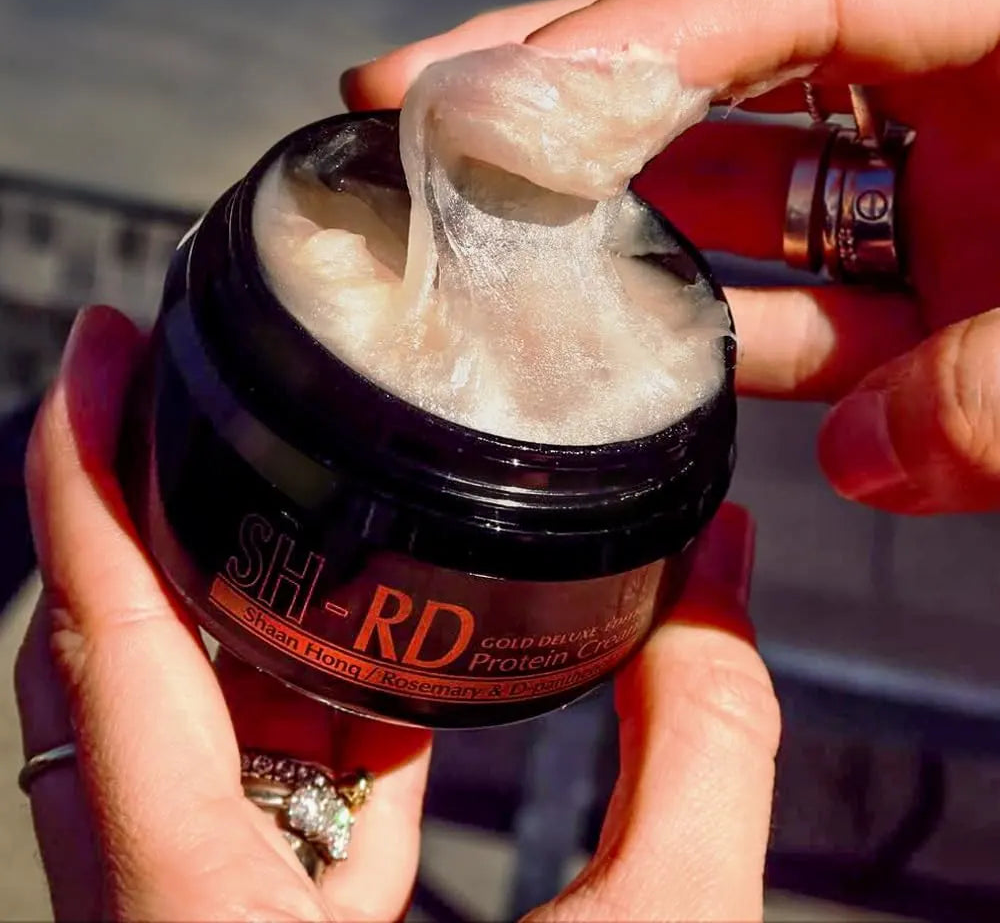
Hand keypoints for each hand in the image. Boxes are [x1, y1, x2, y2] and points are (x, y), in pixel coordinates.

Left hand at [16, 306, 776, 920]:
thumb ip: (699, 756)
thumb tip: (723, 581)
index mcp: (199, 922)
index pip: (101, 653)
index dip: (82, 484)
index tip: (96, 358)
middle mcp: (160, 918)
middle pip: (110, 667)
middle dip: (150, 511)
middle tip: (194, 387)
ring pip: (171, 725)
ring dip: (233, 604)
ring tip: (293, 492)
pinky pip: (242, 787)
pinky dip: (299, 704)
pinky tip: (366, 655)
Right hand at [342, 0, 999, 515]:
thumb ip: (989, 392)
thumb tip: (856, 457)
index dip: (640, 28)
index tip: (502, 89)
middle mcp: (953, 117)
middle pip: (727, 76)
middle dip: (570, 95)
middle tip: (424, 108)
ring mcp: (929, 216)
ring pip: (742, 204)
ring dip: (616, 229)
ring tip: (488, 243)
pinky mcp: (922, 308)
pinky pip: (802, 313)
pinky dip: (720, 341)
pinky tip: (631, 366)